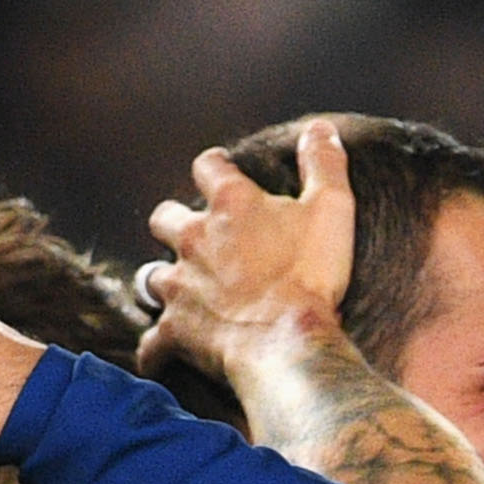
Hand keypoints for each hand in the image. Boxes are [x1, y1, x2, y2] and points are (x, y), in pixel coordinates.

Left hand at [137, 123, 357, 383]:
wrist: (287, 342)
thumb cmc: (310, 275)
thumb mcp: (332, 209)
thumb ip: (324, 164)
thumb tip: (321, 129)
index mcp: (231, 205)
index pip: (209, 166)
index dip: (216, 168)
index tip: (223, 172)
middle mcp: (194, 239)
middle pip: (165, 217)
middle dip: (176, 223)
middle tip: (197, 235)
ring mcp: (180, 286)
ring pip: (152, 277)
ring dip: (165, 281)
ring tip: (180, 289)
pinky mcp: (175, 330)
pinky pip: (153, 343)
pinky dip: (157, 349)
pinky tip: (160, 355)